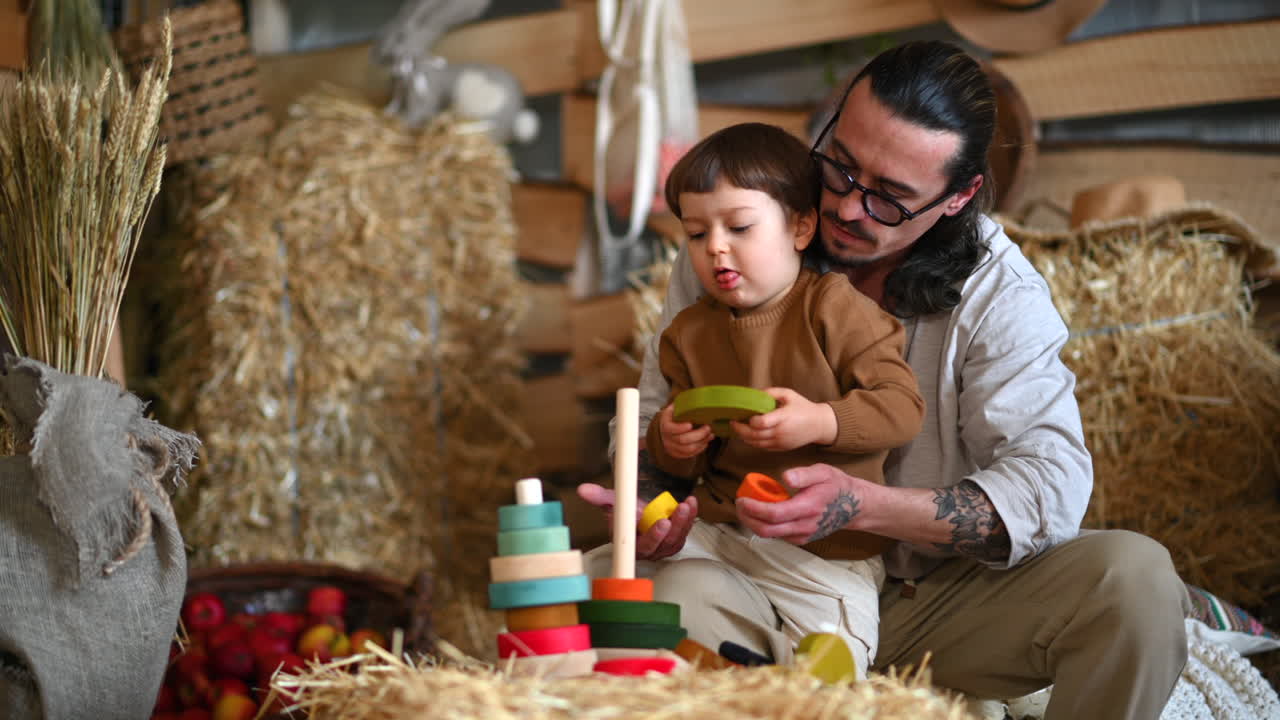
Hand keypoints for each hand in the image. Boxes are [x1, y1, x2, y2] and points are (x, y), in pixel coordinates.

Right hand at [576, 482, 697, 560]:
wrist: (637, 512)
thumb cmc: (625, 511)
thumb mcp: (613, 502)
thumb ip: (599, 497)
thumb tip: (582, 489)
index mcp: (632, 545)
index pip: (644, 545)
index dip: (654, 536)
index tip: (662, 522)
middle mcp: (650, 550)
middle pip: (665, 543)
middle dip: (675, 527)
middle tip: (679, 510)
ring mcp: (664, 546)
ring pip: (677, 538)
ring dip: (685, 521)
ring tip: (687, 504)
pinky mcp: (676, 539)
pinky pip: (686, 530)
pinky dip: (690, 517)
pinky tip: (692, 503)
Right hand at [657, 403, 712, 458]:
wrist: (665, 430)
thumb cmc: (673, 417)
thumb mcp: (673, 409)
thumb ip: (680, 405)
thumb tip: (695, 397)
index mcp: (665, 425)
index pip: (670, 429)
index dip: (680, 428)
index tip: (691, 424)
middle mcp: (667, 438)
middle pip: (682, 440)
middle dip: (698, 434)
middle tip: (708, 428)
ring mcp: (672, 448)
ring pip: (688, 449)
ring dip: (702, 442)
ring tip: (711, 434)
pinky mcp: (678, 454)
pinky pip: (690, 454)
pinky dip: (700, 448)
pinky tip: (706, 441)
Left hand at [730, 387, 835, 450]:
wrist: (819, 425)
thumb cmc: (803, 407)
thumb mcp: (789, 394)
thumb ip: (771, 392)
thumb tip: (753, 394)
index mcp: (783, 417)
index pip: (761, 423)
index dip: (749, 420)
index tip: (741, 414)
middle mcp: (781, 432)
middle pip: (754, 435)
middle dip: (739, 430)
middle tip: (733, 422)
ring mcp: (781, 442)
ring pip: (756, 443)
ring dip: (744, 437)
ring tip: (738, 428)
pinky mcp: (781, 448)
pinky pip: (762, 447)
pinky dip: (752, 442)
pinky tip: (748, 435)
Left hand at [735, 463, 871, 544]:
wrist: (854, 506)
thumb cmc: (836, 485)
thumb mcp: (823, 471)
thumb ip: (804, 474)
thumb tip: (785, 477)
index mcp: (807, 508)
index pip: (774, 514)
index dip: (753, 509)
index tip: (741, 499)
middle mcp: (804, 526)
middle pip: (766, 530)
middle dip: (747, 518)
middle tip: (739, 503)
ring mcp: (802, 535)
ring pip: (770, 535)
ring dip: (753, 523)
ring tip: (747, 506)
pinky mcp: (801, 539)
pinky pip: (777, 535)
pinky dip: (764, 525)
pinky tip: (762, 512)